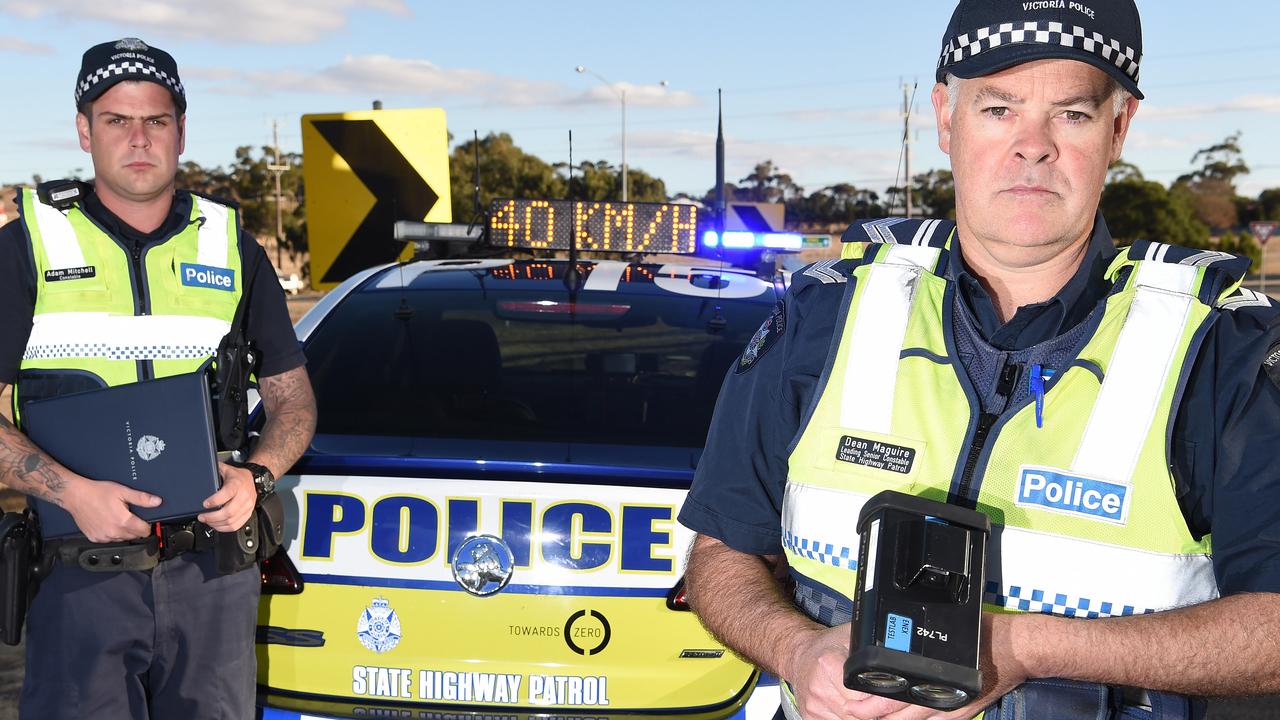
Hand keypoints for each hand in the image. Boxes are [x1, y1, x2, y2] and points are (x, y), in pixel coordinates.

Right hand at [63, 476, 159, 542]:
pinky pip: (109, 540)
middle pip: (134, 536)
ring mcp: (103, 537)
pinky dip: (112, 534)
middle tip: (131, 516)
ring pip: (122, 539)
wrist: (75, 495)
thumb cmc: (97, 492)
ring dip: (124, 532)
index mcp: (123, 522)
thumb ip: (141, 498)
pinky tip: (109, 523)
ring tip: (118, 518)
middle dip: (136, 528)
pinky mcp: (94, 538)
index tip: (146, 521)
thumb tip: (157, 502)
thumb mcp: (123, 491)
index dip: (148, 525)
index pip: (144, 531)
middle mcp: (113, 532)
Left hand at [197, 462, 256, 531]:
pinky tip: (217, 525)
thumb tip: (200, 474)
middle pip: (228, 512)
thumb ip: (213, 471)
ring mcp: (247, 506)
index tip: (205, 504)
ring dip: (216, 523)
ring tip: (208, 521)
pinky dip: (224, 528)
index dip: (215, 501)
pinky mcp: (248, 513)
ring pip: (231, 521)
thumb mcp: (225, 469)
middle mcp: (244, 496)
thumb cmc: (238, 476)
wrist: (253, 479)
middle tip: (202, 516)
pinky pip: (236, 525)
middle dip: (212, 517)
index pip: (227, 493)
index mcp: (237, 484)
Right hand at [784, 623, 910, 719]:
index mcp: (828, 664)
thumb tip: (895, 656)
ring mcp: (814, 705)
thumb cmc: (827, 646)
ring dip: (865, 717)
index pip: (864, 695)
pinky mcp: (810, 717)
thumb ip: (871, 646)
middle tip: (882, 703)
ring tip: (868, 704)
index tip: (889, 695)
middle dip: (875, 711)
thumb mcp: (851, 636)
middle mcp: (818, 687)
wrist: (799, 654)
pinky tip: (854, 708)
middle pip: (859, 713)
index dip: (880, 697)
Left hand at [848, 612, 1033, 719]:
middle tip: (851, 712)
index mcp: (929, 675)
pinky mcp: (960, 711)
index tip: (850, 704)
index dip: (868, 704)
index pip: (891, 697)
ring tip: (868, 716)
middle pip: (897, 714)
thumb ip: (915, 647)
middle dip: (872, 714)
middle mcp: (939, 696)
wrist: (1013, 649)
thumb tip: (885, 651)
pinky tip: (899, 718)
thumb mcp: (942, 634)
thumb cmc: (980, 636)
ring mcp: (950, 707)